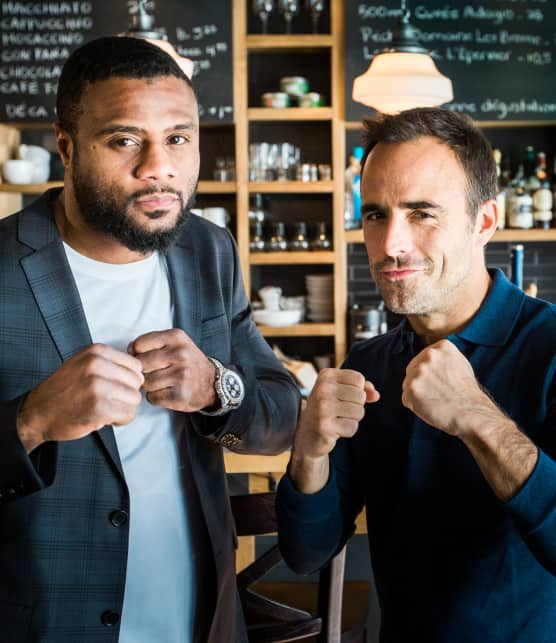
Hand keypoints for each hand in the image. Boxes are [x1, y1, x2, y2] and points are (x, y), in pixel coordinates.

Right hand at [17, 344, 143, 452]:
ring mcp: (97, 386)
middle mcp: (96, 365)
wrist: (38, 413)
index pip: (136, 365)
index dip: (128, 380)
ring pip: (135, 399)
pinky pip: (129, 414)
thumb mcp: (84, 364)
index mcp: (96, 351)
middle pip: (137, 382)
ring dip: (123, 408)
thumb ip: (110, 363)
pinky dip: (120, 420)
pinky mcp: (99, 407)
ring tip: (105, 409)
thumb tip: (141, 371)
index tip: (113, 387)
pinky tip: (105, 419)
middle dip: (126, 395)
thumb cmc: (64, 391)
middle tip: (108, 401)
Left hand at [129, 329, 216, 412]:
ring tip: (163, 382)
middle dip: (144, 370)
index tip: (147, 357)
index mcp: (177, 337)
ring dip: (149, 385)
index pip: (139, 344)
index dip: (138, 353)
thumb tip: (128, 350)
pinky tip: (167, 392)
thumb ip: (152, 342)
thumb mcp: (176, 343)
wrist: (212, 384)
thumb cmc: (188, 363)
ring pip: (145, 383)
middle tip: (156, 372)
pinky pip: (152, 398)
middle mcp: (181, 354)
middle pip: (141, 364)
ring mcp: (182, 375)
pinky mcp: (181, 395)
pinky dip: (156, 397)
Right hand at [290, 368, 378, 492]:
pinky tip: (335, 429)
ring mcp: (322, 406)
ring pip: (359, 411)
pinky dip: (347, 431)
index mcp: (326, 375)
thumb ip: (362, 389)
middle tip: (340, 411)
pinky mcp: (324, 425)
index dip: (357, 391)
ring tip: (338, 419)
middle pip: (360, 396)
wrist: (307, 433)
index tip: (342, 397)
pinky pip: (352, 427)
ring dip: (353, 419)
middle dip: (356, 406)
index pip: (359, 379)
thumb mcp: (342, 392)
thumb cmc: (328, 408)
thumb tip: (376, 395)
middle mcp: (322, 388)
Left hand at [402, 339, 490, 436]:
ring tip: (435, 400)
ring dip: (417, 393)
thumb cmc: (467, 392)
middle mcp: (429, 355)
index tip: (438, 382)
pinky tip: (429, 407)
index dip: (429, 373)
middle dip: (421, 382)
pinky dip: (414, 405)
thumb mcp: (460, 363)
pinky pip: (406, 398)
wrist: (470, 412)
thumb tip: (429, 356)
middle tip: (436, 393)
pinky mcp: (411, 387)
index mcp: (442, 346)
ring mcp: (419, 371)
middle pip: (413, 368)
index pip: (424, 358)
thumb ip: (442, 357)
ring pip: (408, 383)